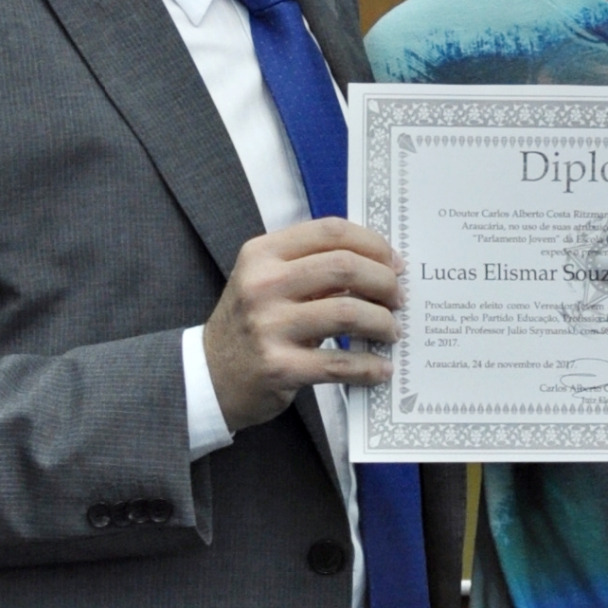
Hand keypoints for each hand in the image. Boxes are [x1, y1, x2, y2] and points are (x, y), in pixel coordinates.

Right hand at [204, 218, 400, 430]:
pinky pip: (340, 364)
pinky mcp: (279, 367)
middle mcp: (263, 284)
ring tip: (391, 331)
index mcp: (262, 254)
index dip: (372, 244)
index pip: (330, 231)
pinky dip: (369, 366)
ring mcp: (269, 326)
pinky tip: (382, 368)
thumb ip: (312, 267)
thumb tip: (379, 265)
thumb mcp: (268, 282)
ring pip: (348, 313)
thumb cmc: (250, 324)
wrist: (209, 376)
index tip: (394, 263)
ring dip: (382, 322)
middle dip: (384, 282)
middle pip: (344, 267)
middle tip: (398, 298)